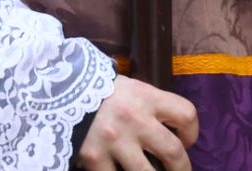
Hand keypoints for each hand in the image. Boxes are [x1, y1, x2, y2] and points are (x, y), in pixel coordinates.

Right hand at [78, 76, 198, 170]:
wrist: (59, 91)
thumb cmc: (99, 89)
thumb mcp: (130, 88)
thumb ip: (151, 106)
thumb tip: (173, 129)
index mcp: (146, 97)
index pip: (186, 114)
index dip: (192, 132)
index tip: (186, 141)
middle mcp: (135, 120)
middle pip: (173, 152)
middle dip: (182, 168)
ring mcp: (115, 142)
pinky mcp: (95, 159)